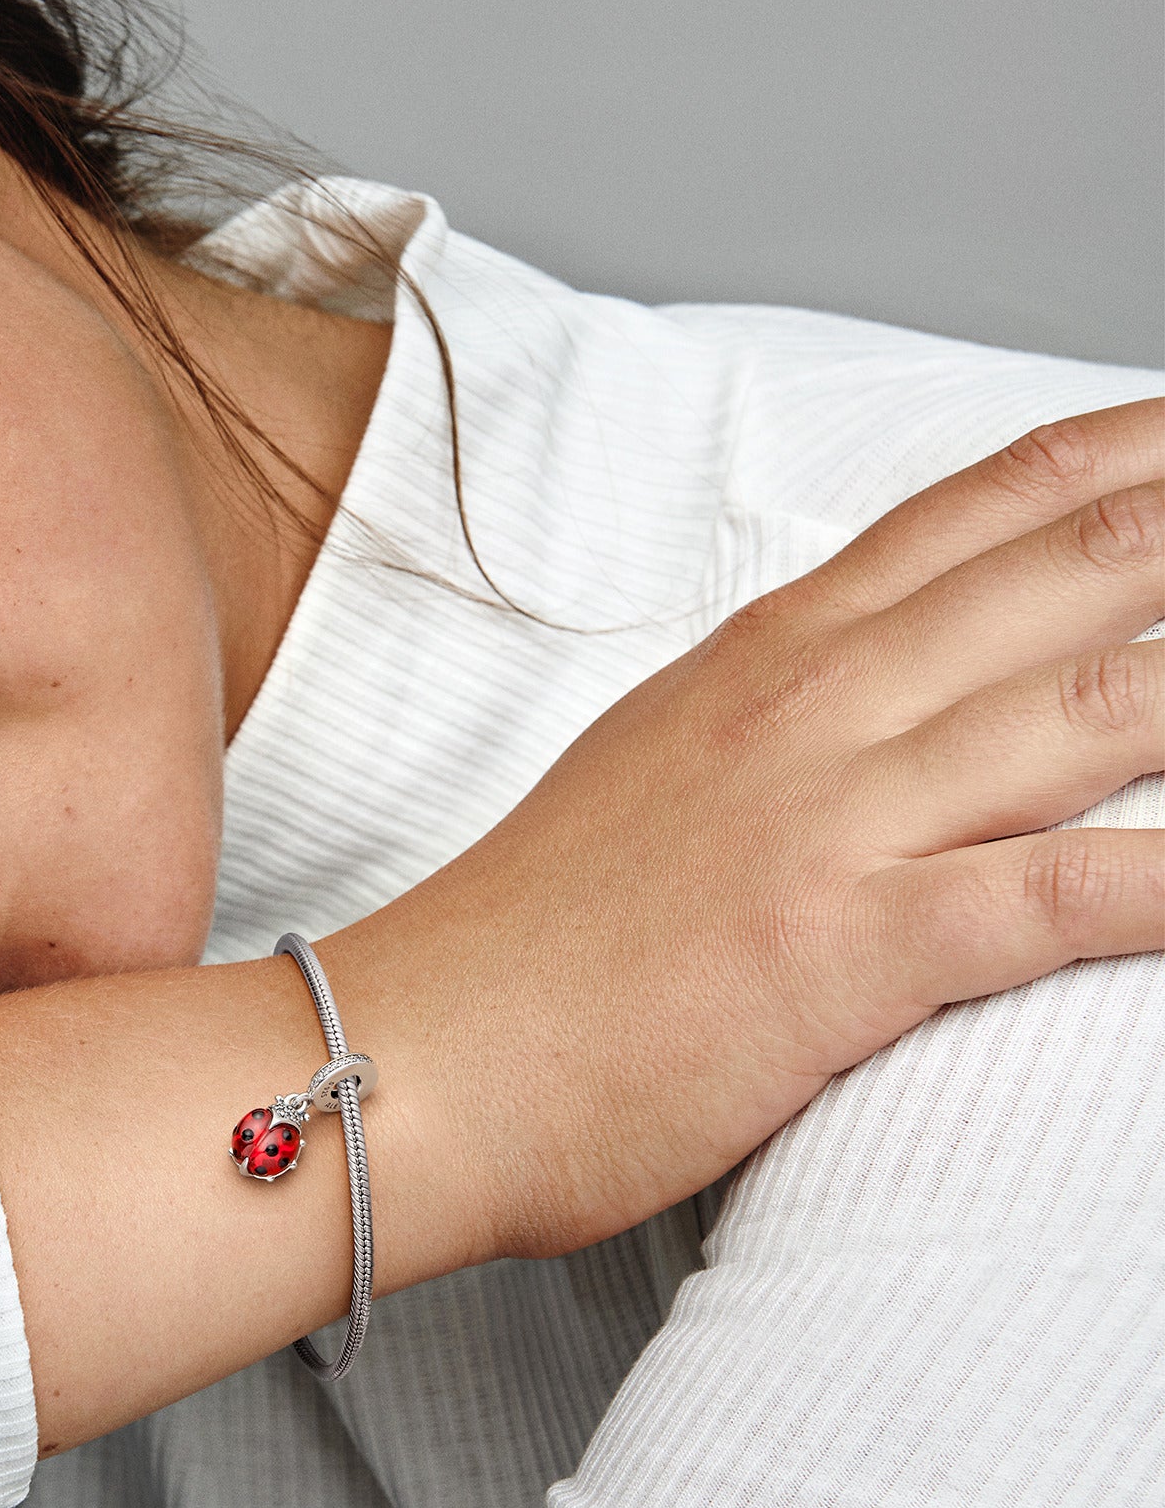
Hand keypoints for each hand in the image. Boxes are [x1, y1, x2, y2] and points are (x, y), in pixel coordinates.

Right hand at [329, 397, 1164, 1263]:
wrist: (414, 1054)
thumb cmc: (525, 948)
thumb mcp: (648, 783)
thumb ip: (768, 728)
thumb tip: (868, 720)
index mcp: (764, 660)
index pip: (984, 510)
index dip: (1134, 453)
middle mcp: (813, 706)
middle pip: (1077, 570)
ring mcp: (830, 816)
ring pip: (1104, 703)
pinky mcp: (842, 945)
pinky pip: (1067, 890)